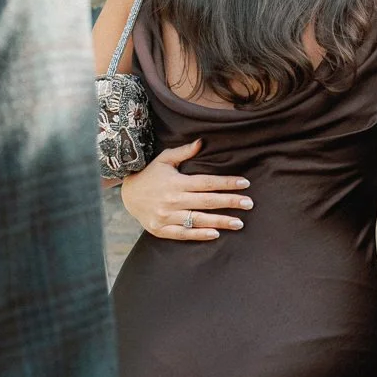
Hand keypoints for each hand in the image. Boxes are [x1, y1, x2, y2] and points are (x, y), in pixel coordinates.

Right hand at [119, 139, 252, 240]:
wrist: (127, 195)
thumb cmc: (150, 174)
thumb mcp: (164, 159)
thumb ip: (184, 152)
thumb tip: (202, 142)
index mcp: (176, 182)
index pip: (207, 182)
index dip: (227, 183)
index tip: (245, 184)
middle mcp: (172, 199)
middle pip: (207, 201)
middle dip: (230, 202)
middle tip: (249, 203)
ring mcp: (166, 216)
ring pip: (198, 220)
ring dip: (220, 221)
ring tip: (239, 222)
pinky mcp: (161, 229)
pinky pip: (183, 234)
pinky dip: (199, 234)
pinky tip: (216, 234)